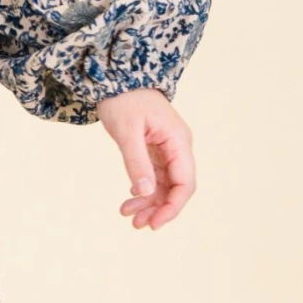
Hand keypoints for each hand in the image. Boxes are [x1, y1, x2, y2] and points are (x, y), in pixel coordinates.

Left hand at [96, 89, 196, 230]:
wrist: (117, 78)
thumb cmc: (124, 99)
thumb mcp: (126, 132)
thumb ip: (136, 162)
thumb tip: (146, 192)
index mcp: (178, 141)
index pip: (185, 183)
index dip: (173, 206)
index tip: (155, 223)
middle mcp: (178, 147)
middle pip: (177, 187)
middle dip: (160, 208)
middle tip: (137, 225)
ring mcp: (167, 149)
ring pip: (165, 185)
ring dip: (150, 203)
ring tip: (128, 216)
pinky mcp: (155, 150)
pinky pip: (155, 177)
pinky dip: (143, 190)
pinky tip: (129, 201)